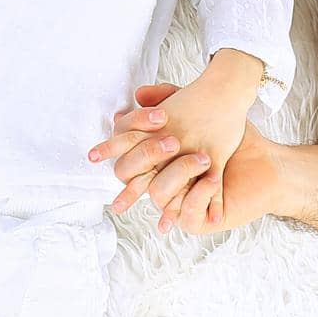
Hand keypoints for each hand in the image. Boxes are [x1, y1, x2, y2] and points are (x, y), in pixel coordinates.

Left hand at [89, 55, 261, 231]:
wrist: (226, 89)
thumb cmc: (199, 95)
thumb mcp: (171, 94)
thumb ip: (153, 98)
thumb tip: (136, 95)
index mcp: (159, 126)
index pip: (127, 138)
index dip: (109, 149)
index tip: (91, 159)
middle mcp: (172, 140)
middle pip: (144, 166)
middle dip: (131, 189)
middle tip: (117, 207)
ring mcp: (193, 150)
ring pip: (174, 182)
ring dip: (167, 205)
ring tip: (160, 227)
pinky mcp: (214, 157)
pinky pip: (208, 186)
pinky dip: (205, 205)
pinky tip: (202, 221)